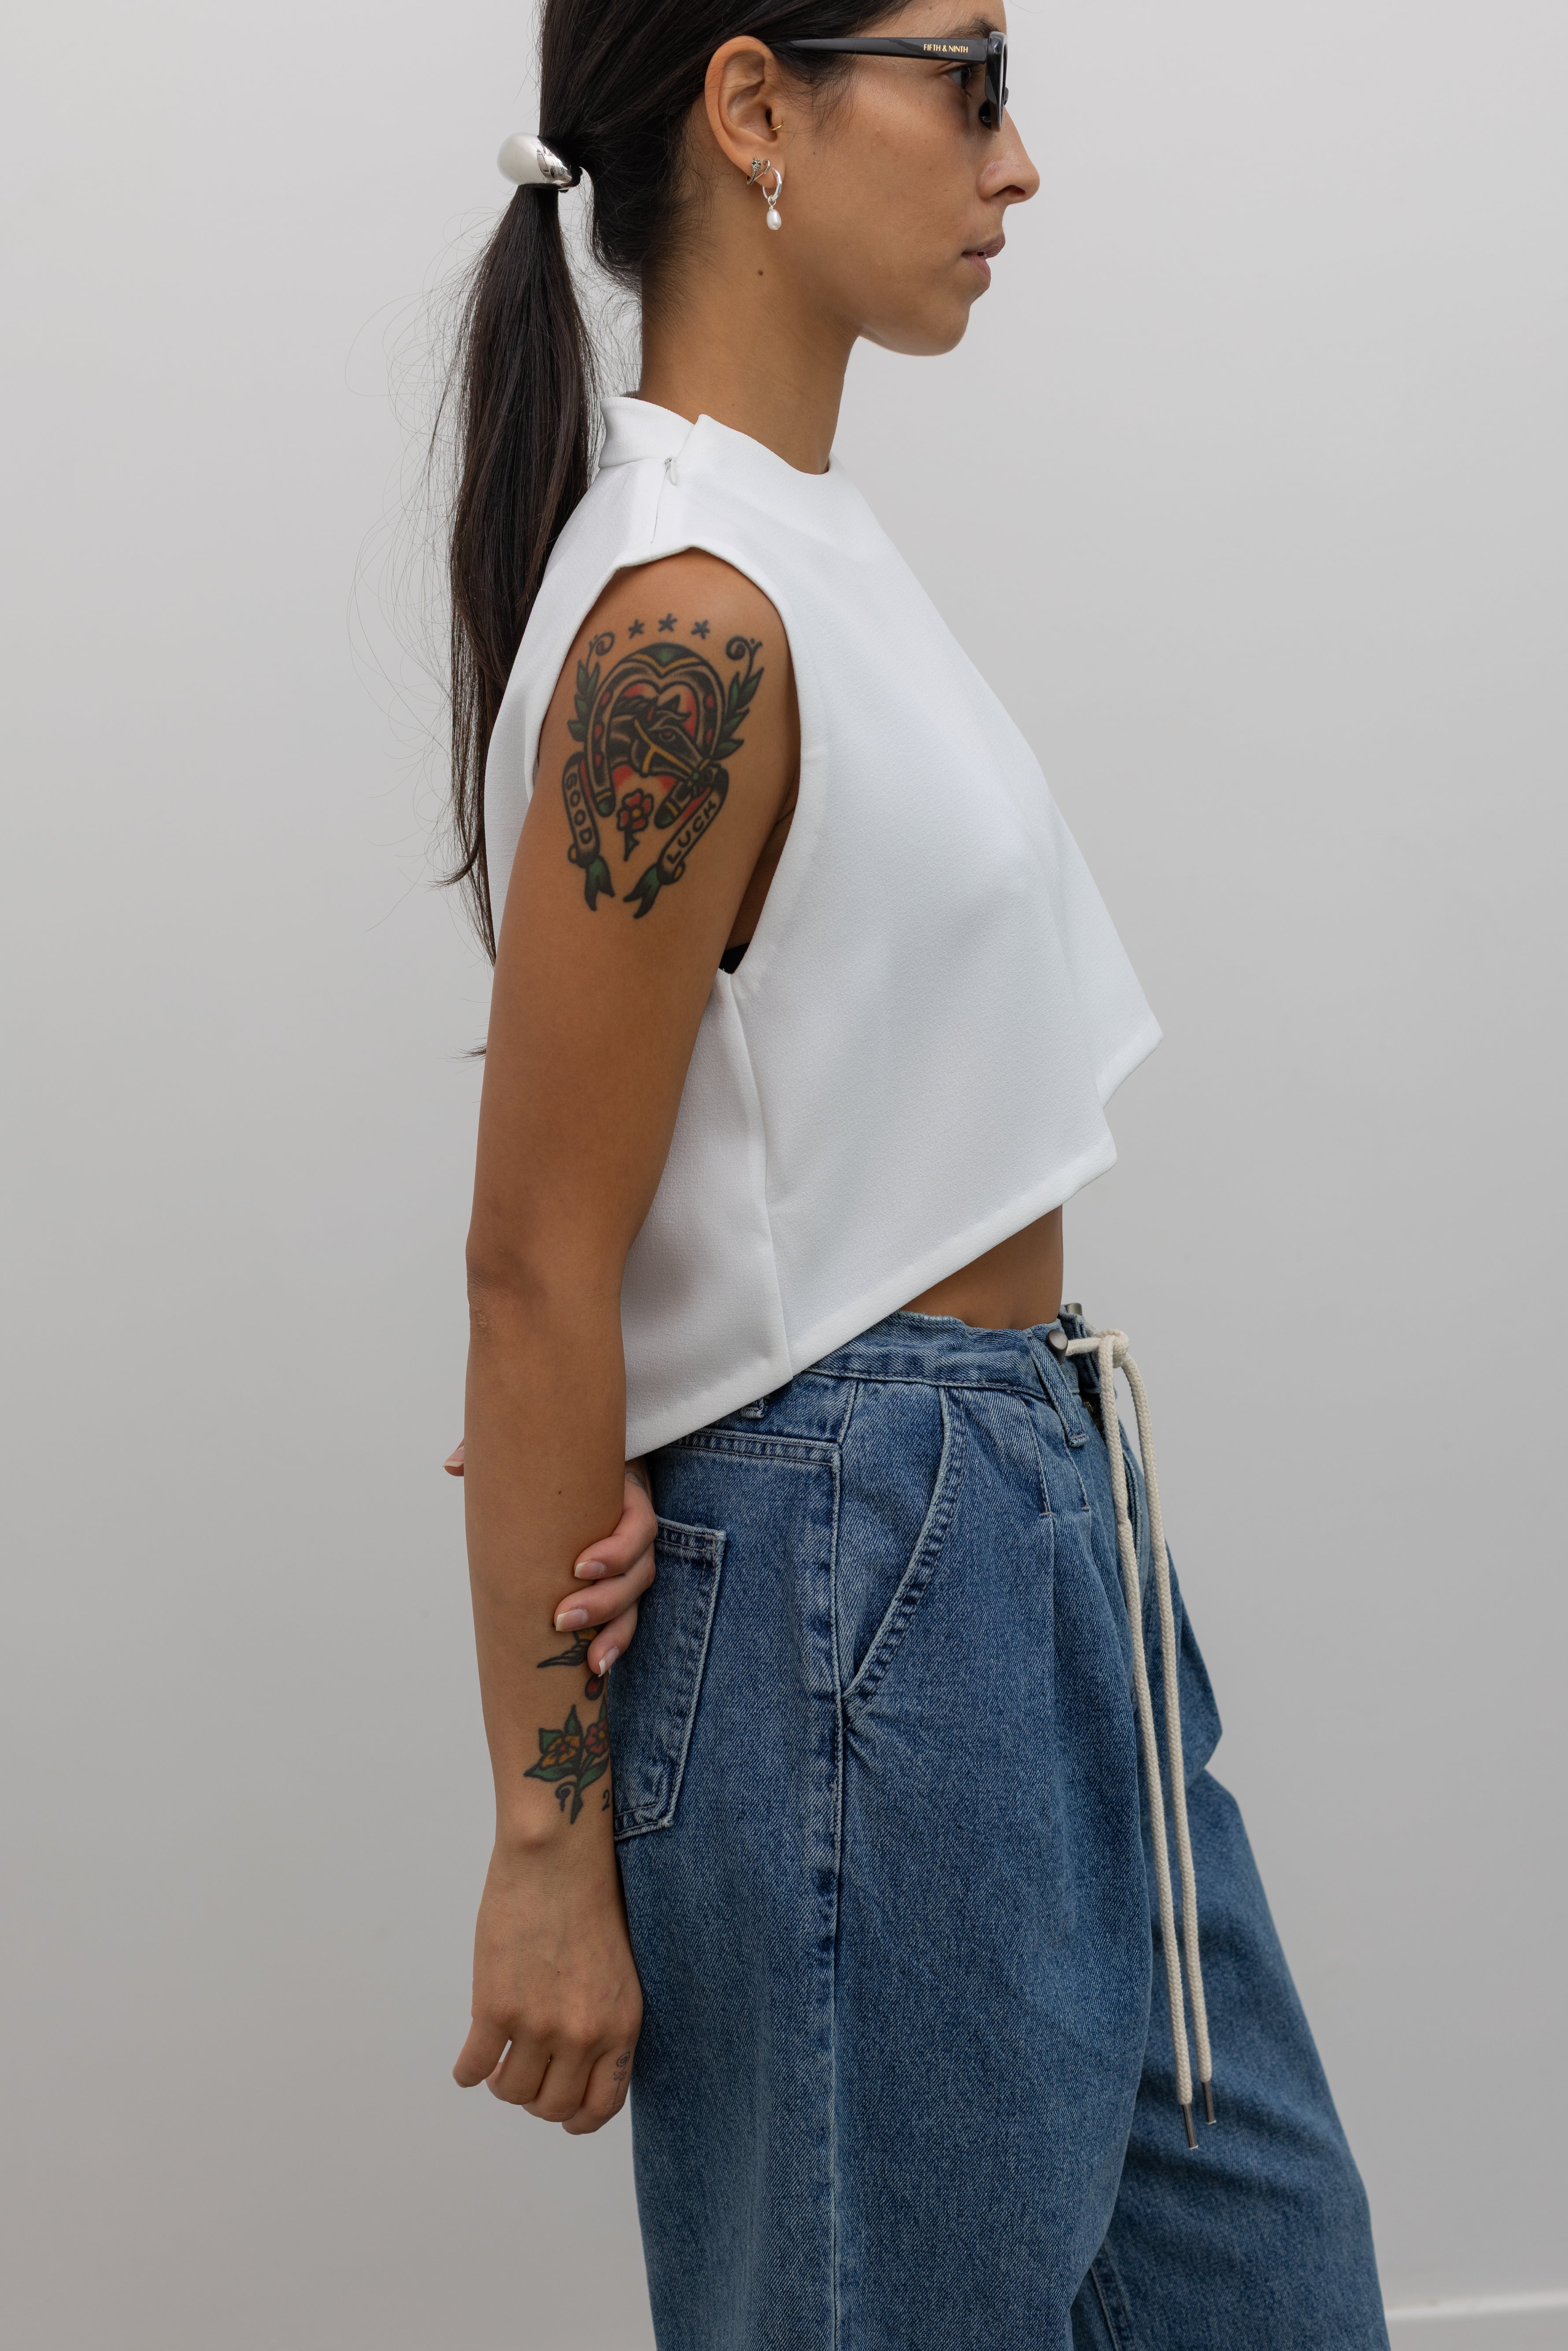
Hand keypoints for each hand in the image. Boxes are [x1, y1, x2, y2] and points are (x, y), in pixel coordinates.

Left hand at [446, 1449, 656, 1680]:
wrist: (581, 1467)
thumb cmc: (558, 1460)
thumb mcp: (532, 1449)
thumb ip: (495, 1449)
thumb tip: (453, 1465)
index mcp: (625, 1497)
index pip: (638, 1527)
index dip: (616, 1552)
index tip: (576, 1566)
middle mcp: (633, 1533)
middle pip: (639, 1573)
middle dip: (604, 1602)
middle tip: (560, 1618)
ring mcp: (630, 1563)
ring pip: (635, 1602)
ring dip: (614, 1632)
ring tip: (589, 1660)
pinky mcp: (618, 1586)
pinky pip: (625, 1619)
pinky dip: (613, 1643)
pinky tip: (595, 1668)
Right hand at [453, 1838, 641, 2133]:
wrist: (557, 1856)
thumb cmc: (591, 1899)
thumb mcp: (618, 1972)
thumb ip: (604, 2021)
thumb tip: (579, 2064)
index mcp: (621, 2025)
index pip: (601, 2105)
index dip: (578, 2118)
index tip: (563, 2113)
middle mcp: (583, 2033)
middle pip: (551, 2105)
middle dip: (536, 2098)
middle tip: (525, 2075)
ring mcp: (537, 2024)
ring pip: (512, 2091)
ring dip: (502, 2083)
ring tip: (499, 2062)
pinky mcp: (495, 2007)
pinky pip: (475, 2067)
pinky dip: (468, 2072)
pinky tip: (469, 2062)